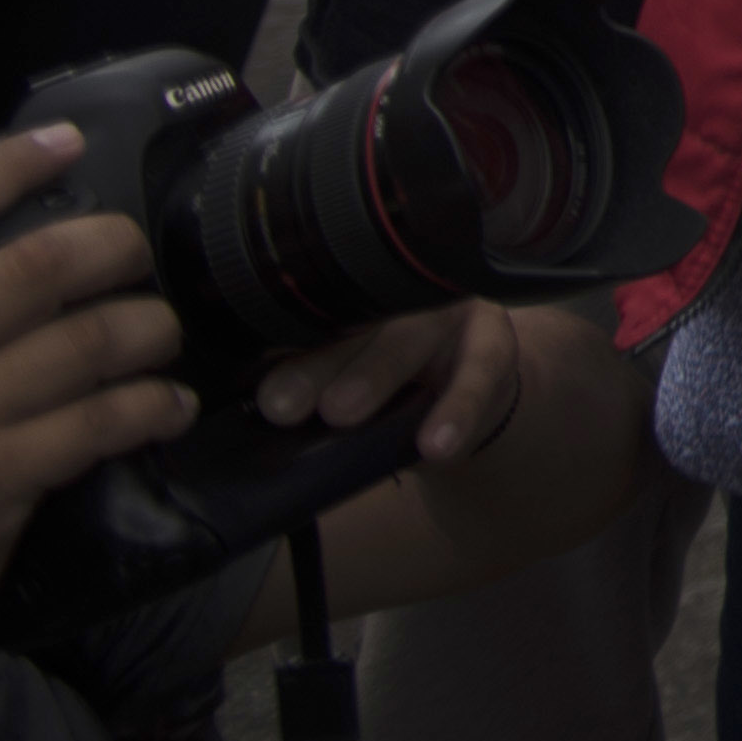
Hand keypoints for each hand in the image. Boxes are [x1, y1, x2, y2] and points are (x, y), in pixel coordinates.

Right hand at [0, 128, 195, 700]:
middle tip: (140, 259)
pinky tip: (167, 408)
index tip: (65, 143)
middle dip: (116, 248)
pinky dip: (152, 407)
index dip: (4, 164)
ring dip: (151, 330)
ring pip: (89, 339)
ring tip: (163, 338)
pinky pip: (100, 420)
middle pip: (38, 263)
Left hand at [248, 295, 528, 465]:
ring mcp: (448, 312)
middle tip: (284, 404)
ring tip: (342, 414)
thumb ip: (308, 385)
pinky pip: (477, 373)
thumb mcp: (346, 375)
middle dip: (318, 364)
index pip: (311, 318)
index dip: (281, 351)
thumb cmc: (390, 382)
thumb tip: (248, 409)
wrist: (468, 392)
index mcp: (349, 301)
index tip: (257, 393)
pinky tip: (436, 445)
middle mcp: (398, 295)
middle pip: (356, 323)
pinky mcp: (493, 339)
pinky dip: (456, 410)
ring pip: (410, 338)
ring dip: (375, 374)